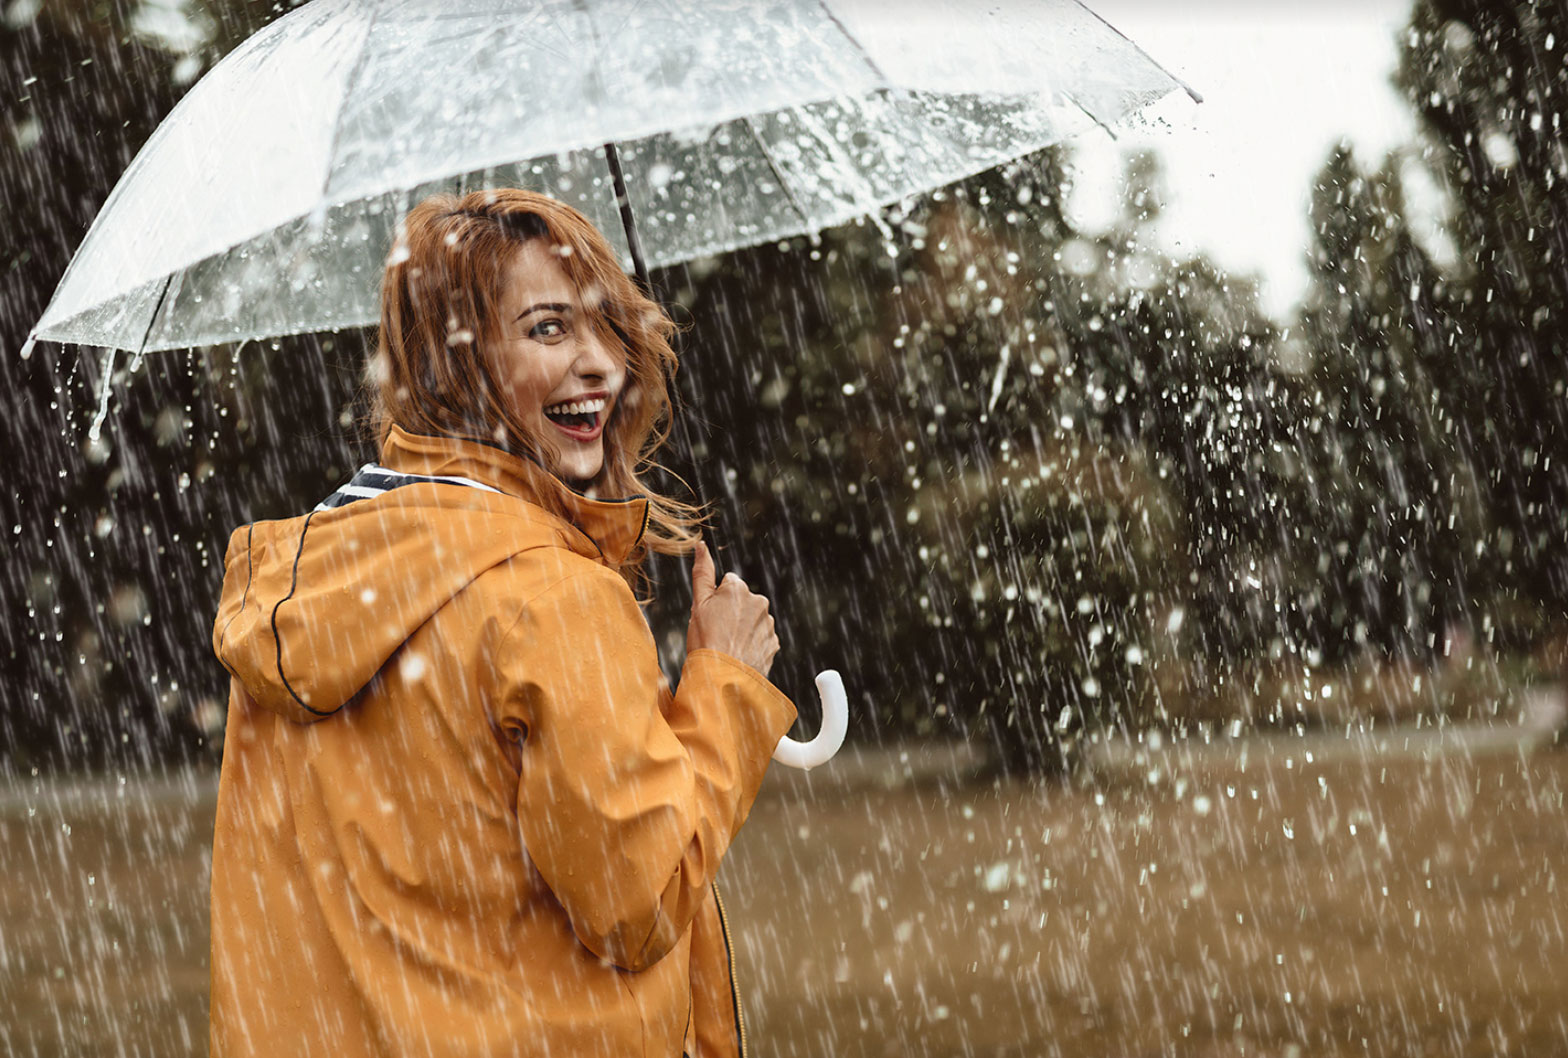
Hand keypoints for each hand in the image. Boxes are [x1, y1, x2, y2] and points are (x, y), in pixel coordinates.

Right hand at [686, 541, 778, 676]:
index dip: (716, 601)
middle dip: (731, 613)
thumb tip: (701, 545)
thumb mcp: (697, 605)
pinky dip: (751, 644)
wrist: (723, 679)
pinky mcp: (774, 643)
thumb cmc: (705, 641)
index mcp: (738, 588)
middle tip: (718, 633)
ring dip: (742, 629)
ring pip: (752, 620)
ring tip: (728, 646)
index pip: (727, 585)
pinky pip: (760, 638)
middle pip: (742, 601)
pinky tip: (739, 655)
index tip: (710, 617)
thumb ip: (702, 572)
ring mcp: (768, 624)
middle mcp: (759, 601)